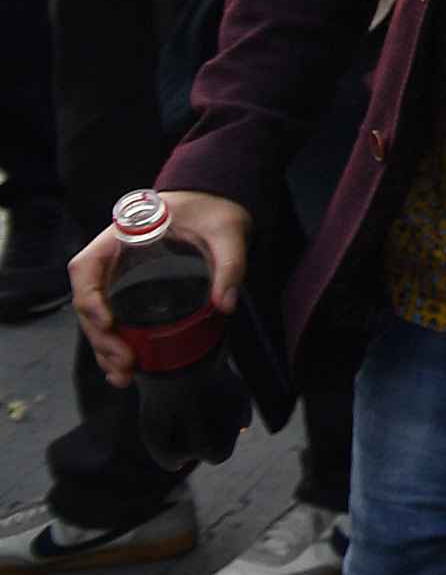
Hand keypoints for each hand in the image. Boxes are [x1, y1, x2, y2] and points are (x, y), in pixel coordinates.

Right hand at [69, 191, 250, 384]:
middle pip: (89, 301)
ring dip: (105, 348)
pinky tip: (125, 367)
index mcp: (123, 234)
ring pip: (98, 316)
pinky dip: (116, 343)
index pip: (86, 267)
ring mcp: (119, 275)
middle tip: (125, 362)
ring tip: (123, 375)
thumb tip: (226, 305)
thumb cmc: (213, 208)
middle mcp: (112, 257)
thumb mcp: (227, 231)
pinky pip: (114, 318)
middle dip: (101, 337)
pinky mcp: (132, 289)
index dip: (90, 299)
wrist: (217, 199)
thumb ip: (230, 263)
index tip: (108, 323)